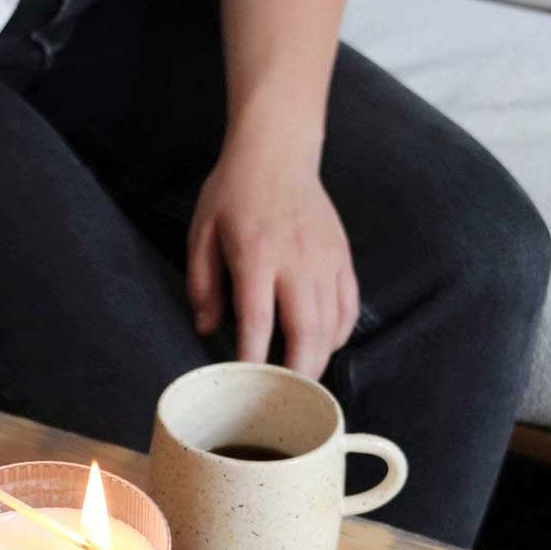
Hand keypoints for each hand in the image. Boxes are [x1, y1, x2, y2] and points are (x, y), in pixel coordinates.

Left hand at [187, 138, 358, 380]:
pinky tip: (323, 347)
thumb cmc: (234, 192)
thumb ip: (202, 283)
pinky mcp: (342, 257)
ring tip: (302, 382)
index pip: (257, 319)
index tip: (247, 385)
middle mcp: (296, 260)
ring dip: (318, 360)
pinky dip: (339, 335)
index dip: (254, 357)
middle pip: (306, 330)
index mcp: (256, 254)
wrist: (278, 151)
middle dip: (297, 373)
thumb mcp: (201, 233)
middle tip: (285, 399)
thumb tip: (206, 327)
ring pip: (332, 325)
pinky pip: (349, 307)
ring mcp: (325, 260)